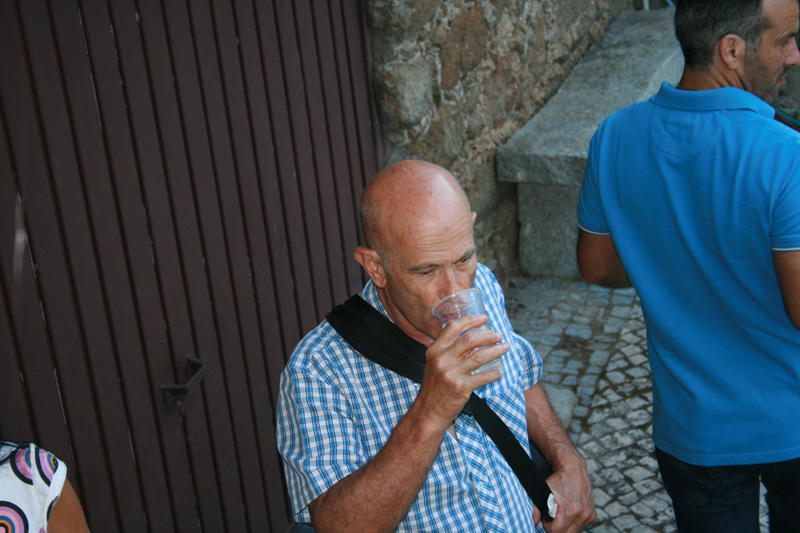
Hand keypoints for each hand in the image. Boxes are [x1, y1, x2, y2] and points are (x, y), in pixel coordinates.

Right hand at [415, 314, 506, 429]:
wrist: (428, 411)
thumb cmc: (434, 387)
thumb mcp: (434, 363)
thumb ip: (447, 350)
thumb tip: (471, 338)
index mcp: (434, 350)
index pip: (453, 327)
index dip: (471, 320)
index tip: (484, 318)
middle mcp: (442, 359)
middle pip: (470, 339)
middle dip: (488, 335)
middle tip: (498, 335)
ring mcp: (452, 373)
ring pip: (480, 356)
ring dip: (496, 350)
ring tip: (504, 348)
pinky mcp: (461, 387)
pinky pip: (484, 376)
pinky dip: (494, 373)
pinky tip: (499, 372)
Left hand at [539, 449, 595, 532]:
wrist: (574, 469)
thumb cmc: (558, 479)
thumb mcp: (544, 490)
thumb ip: (536, 506)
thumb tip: (534, 521)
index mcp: (571, 510)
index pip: (556, 532)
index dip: (548, 526)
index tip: (546, 518)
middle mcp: (583, 514)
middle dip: (557, 529)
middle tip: (552, 518)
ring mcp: (589, 515)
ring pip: (574, 532)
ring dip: (566, 527)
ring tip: (561, 514)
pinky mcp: (593, 515)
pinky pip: (581, 527)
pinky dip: (573, 524)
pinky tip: (569, 513)